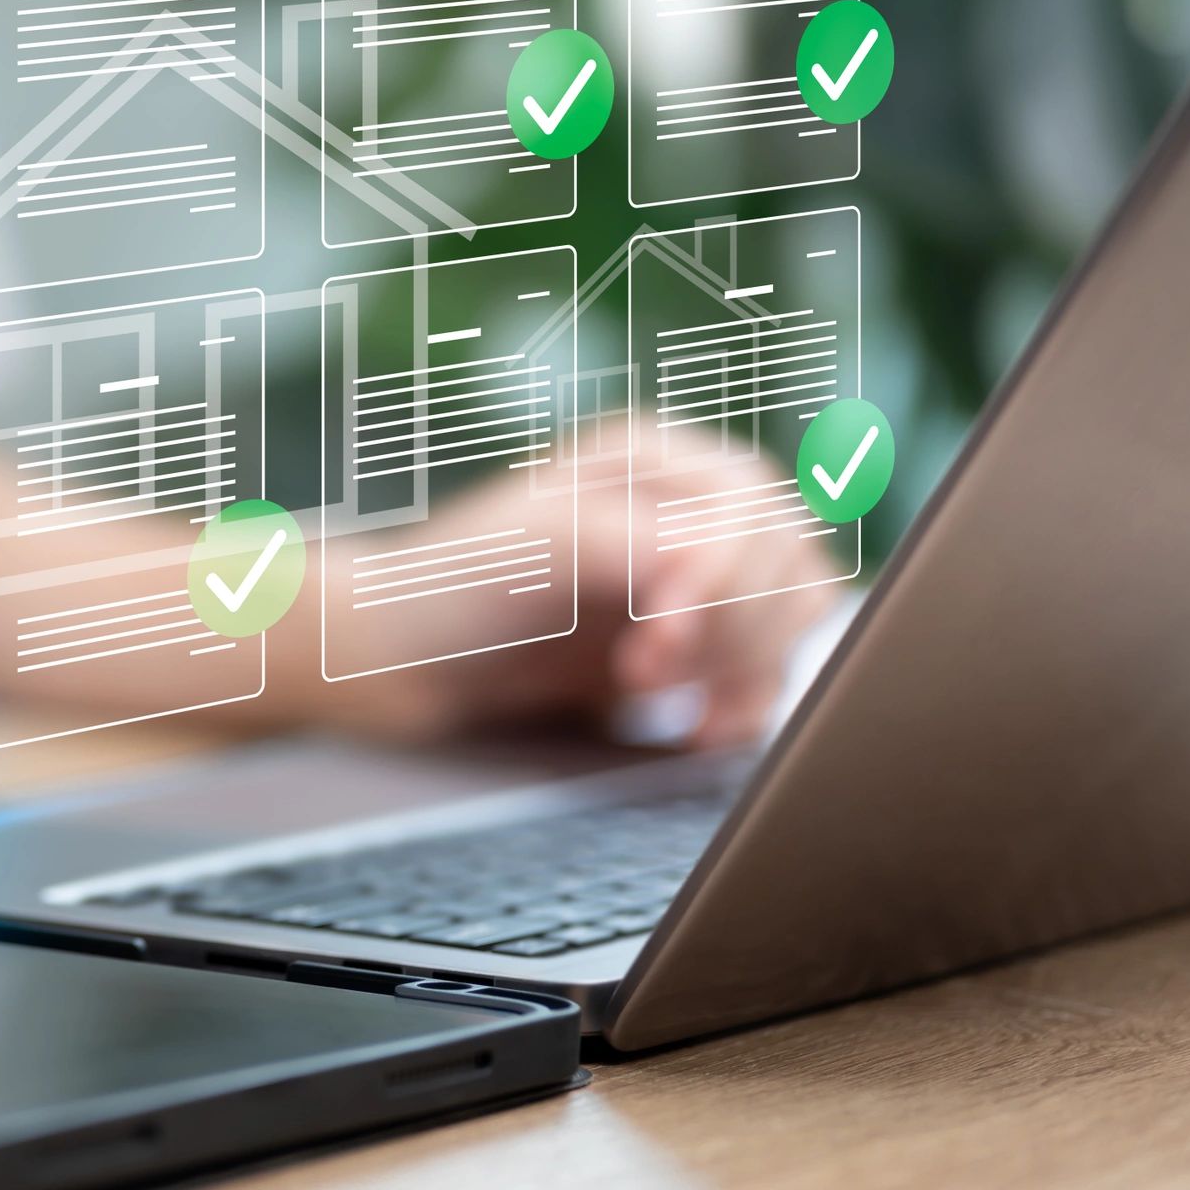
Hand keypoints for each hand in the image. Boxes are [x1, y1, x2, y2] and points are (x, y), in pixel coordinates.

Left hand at [281, 423, 844, 749]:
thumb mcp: (535, 544)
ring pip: (794, 615)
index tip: (657, 640)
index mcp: (652, 460)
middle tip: (641, 671)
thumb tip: (720, 566)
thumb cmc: (446, 584)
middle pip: (788, 561)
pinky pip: (769, 672)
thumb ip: (638, 543)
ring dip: (749, 667)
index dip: (722, 582)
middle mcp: (683, 508)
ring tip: (665, 699)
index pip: (751, 511)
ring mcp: (693, 579)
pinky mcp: (690, 647)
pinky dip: (748, 706)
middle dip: (731, 629)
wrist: (396, 663)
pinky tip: (694, 729)